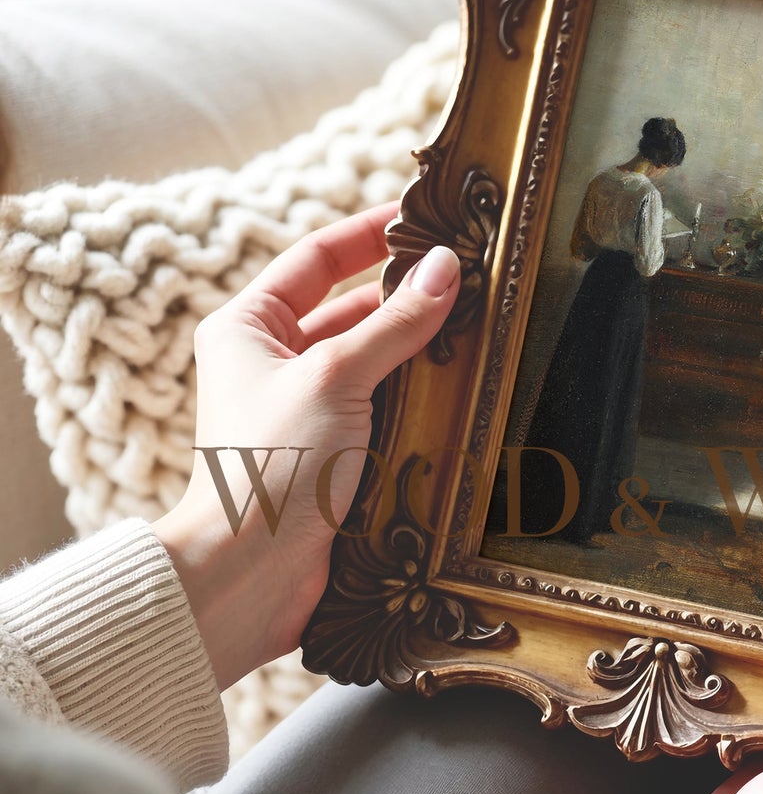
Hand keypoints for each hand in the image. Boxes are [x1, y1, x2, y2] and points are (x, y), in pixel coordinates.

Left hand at [153, 204, 459, 689]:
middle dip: (409, 297)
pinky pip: (385, 408)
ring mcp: (304, 411)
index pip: (317, 257)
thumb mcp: (337, 376)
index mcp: (248, 327)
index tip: (428, 218)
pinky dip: (421, 397)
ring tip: (482, 327)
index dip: (371, 233)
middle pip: (351, 309)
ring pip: (375, 361)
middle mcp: (272, 363)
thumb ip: (395, 322)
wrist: (248, 575)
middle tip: (474, 278)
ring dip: (420, 349)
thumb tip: (447, 265)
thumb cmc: (271, 464)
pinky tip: (466, 388)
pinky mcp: (333, 455)